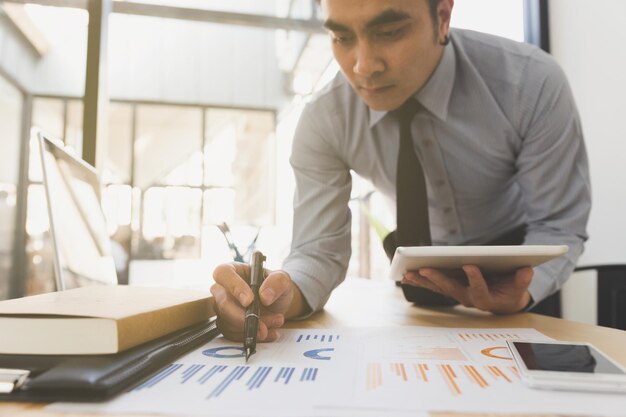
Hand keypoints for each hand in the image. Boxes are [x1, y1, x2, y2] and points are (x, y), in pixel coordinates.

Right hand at [211, 263, 305, 341]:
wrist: (278, 304)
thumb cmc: (275, 286)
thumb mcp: (282, 279)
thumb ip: (276, 282)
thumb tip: (264, 297)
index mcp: (233, 270)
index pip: (223, 273)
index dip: (233, 287)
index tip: (249, 301)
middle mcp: (223, 289)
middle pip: (222, 303)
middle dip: (243, 317)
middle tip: (262, 325)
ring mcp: (223, 308)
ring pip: (229, 322)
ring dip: (252, 327)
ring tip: (275, 323)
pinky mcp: (227, 325)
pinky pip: (233, 335)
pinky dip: (253, 336)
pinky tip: (270, 333)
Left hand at [401, 265, 532, 313]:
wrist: (505, 302)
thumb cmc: (512, 291)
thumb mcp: (520, 287)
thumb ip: (522, 280)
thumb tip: (527, 270)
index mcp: (487, 298)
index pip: (480, 289)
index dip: (476, 278)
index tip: (471, 265)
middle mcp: (469, 298)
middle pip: (452, 289)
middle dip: (438, 278)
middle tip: (424, 269)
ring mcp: (458, 294)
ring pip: (438, 288)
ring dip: (423, 281)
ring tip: (408, 273)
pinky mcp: (451, 289)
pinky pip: (434, 286)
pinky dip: (421, 281)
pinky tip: (406, 276)